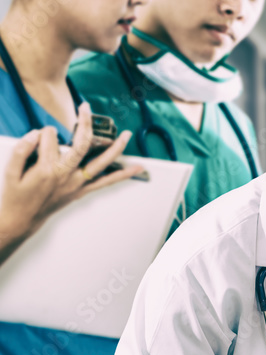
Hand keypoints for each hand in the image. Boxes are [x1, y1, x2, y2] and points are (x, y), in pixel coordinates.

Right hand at [0, 103, 143, 264]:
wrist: (22, 219)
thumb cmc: (16, 195)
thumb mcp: (10, 171)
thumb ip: (22, 150)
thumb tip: (35, 134)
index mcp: (46, 168)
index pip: (49, 138)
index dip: (44, 132)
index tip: (39, 136)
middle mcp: (66, 175)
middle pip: (81, 145)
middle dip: (84, 123)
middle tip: (86, 108)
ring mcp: (77, 184)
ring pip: (101, 163)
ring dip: (116, 147)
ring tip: (126, 134)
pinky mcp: (82, 191)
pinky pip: (107, 181)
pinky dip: (123, 174)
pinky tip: (137, 168)